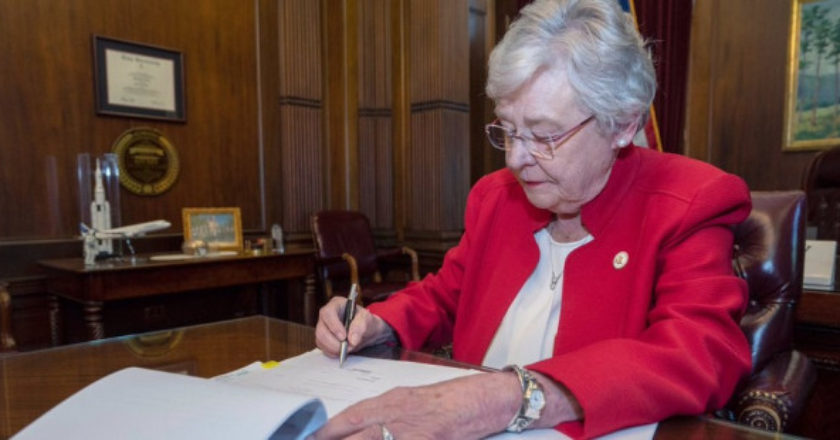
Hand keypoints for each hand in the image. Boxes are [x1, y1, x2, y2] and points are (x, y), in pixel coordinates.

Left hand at [311, 372, 519, 439]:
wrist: (476, 401)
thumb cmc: (441, 402)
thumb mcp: (404, 400)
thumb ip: (379, 414)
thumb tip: (353, 429)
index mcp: (387, 403)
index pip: (347, 419)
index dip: (326, 433)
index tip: (310, 438)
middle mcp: (393, 417)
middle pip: (354, 435)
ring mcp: (408, 433)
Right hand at [315, 296, 393, 356]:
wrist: (367, 332)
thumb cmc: (367, 322)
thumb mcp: (368, 320)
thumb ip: (361, 327)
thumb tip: (352, 340)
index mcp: (336, 304)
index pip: (328, 313)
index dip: (334, 326)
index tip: (343, 337)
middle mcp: (327, 315)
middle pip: (321, 329)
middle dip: (333, 342)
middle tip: (347, 348)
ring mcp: (323, 328)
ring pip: (320, 340)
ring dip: (334, 348)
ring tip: (348, 349)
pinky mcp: (323, 339)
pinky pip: (323, 348)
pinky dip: (333, 352)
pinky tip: (342, 351)